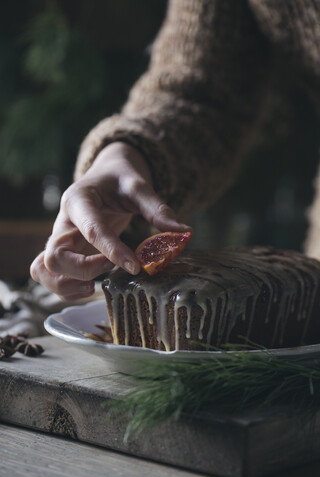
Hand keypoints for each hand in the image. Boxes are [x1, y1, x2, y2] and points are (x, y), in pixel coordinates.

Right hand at [30, 142, 190, 299]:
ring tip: (95, 287)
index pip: (91, 229)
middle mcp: (63, 221)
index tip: (136, 267)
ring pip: (43, 269)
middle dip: (85, 269)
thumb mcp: (139, 186)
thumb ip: (157, 208)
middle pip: (55, 256)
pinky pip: (48, 274)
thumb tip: (184, 232)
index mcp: (79, 199)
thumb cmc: (120, 179)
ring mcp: (60, 239)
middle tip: (112, 268)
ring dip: (67, 284)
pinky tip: (88, 288)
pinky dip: (63, 288)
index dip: (113, 251)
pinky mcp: (64, 252)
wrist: (105, 176)